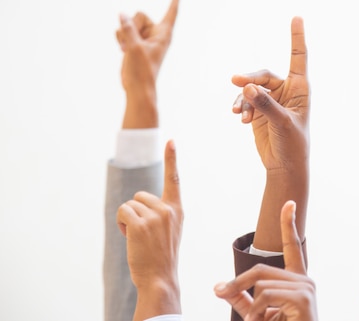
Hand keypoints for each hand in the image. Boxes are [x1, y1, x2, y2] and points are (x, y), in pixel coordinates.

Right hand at [116, 0, 182, 95]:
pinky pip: (122, 30)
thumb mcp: (135, 48)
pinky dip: (120, 39)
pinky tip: (124, 51)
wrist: (137, 87)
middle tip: (134, 45)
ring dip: (124, 35)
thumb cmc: (142, 71)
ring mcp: (144, 36)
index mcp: (164, 34)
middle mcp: (155, 33)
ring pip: (128, 22)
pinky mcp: (134, 41)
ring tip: (129, 51)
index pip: (172, 11)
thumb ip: (128, 29)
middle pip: (139, 15)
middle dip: (132, 27)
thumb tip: (122, 14)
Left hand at [116, 140, 182, 319]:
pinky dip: (121, 223)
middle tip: (142, 234)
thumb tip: (137, 203)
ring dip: (127, 220)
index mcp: (177, 210)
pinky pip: (123, 211)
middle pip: (140, 195)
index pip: (174, 179)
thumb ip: (161, 213)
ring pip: (129, 204)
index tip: (171, 140)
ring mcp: (156, 216)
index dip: (171, 158)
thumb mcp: (168, 231)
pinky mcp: (141, 224)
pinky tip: (129, 237)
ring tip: (138, 238)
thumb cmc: (160, 256)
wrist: (160, 278)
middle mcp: (169, 209)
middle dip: (135, 212)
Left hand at [214, 201, 317, 320]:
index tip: (289, 203)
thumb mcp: (256, 315)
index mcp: (296, 279)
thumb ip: (242, 299)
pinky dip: (256, 311)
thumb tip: (219, 287)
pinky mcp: (303, 298)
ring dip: (250, 307)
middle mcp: (304, 280)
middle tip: (220, 293)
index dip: (288, 224)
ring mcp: (306, 288)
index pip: (292, 246)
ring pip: (261, 283)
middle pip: (261, 269)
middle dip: (238, 283)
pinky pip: (266, 294)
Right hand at [231, 16, 308, 170]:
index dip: (297, 37)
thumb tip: (247, 88)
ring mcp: (271, 100)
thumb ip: (265, 105)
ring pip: (251, 89)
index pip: (298, 57)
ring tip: (239, 114)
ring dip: (243, 99)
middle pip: (263, 75)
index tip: (297, 17)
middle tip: (235, 82)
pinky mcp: (259, 110)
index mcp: (300, 88)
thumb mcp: (282, 123)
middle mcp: (286, 90)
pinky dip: (242, 108)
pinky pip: (245, 101)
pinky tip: (241, 119)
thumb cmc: (293, 144)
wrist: (284, 165)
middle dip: (249, 79)